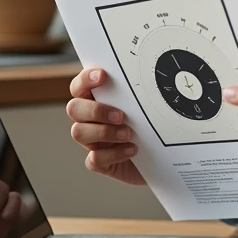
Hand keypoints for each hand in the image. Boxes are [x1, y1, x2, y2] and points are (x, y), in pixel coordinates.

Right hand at [67, 67, 145, 185]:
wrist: (164, 157)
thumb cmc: (152, 126)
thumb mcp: (146, 106)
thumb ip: (137, 92)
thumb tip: (144, 75)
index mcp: (97, 102)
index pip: (79, 86)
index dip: (85, 79)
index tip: (102, 76)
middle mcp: (90, 120)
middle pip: (73, 108)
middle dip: (95, 110)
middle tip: (120, 115)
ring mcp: (93, 142)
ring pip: (78, 133)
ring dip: (104, 132)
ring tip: (128, 134)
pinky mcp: (102, 162)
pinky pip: (94, 159)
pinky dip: (114, 154)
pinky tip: (132, 150)